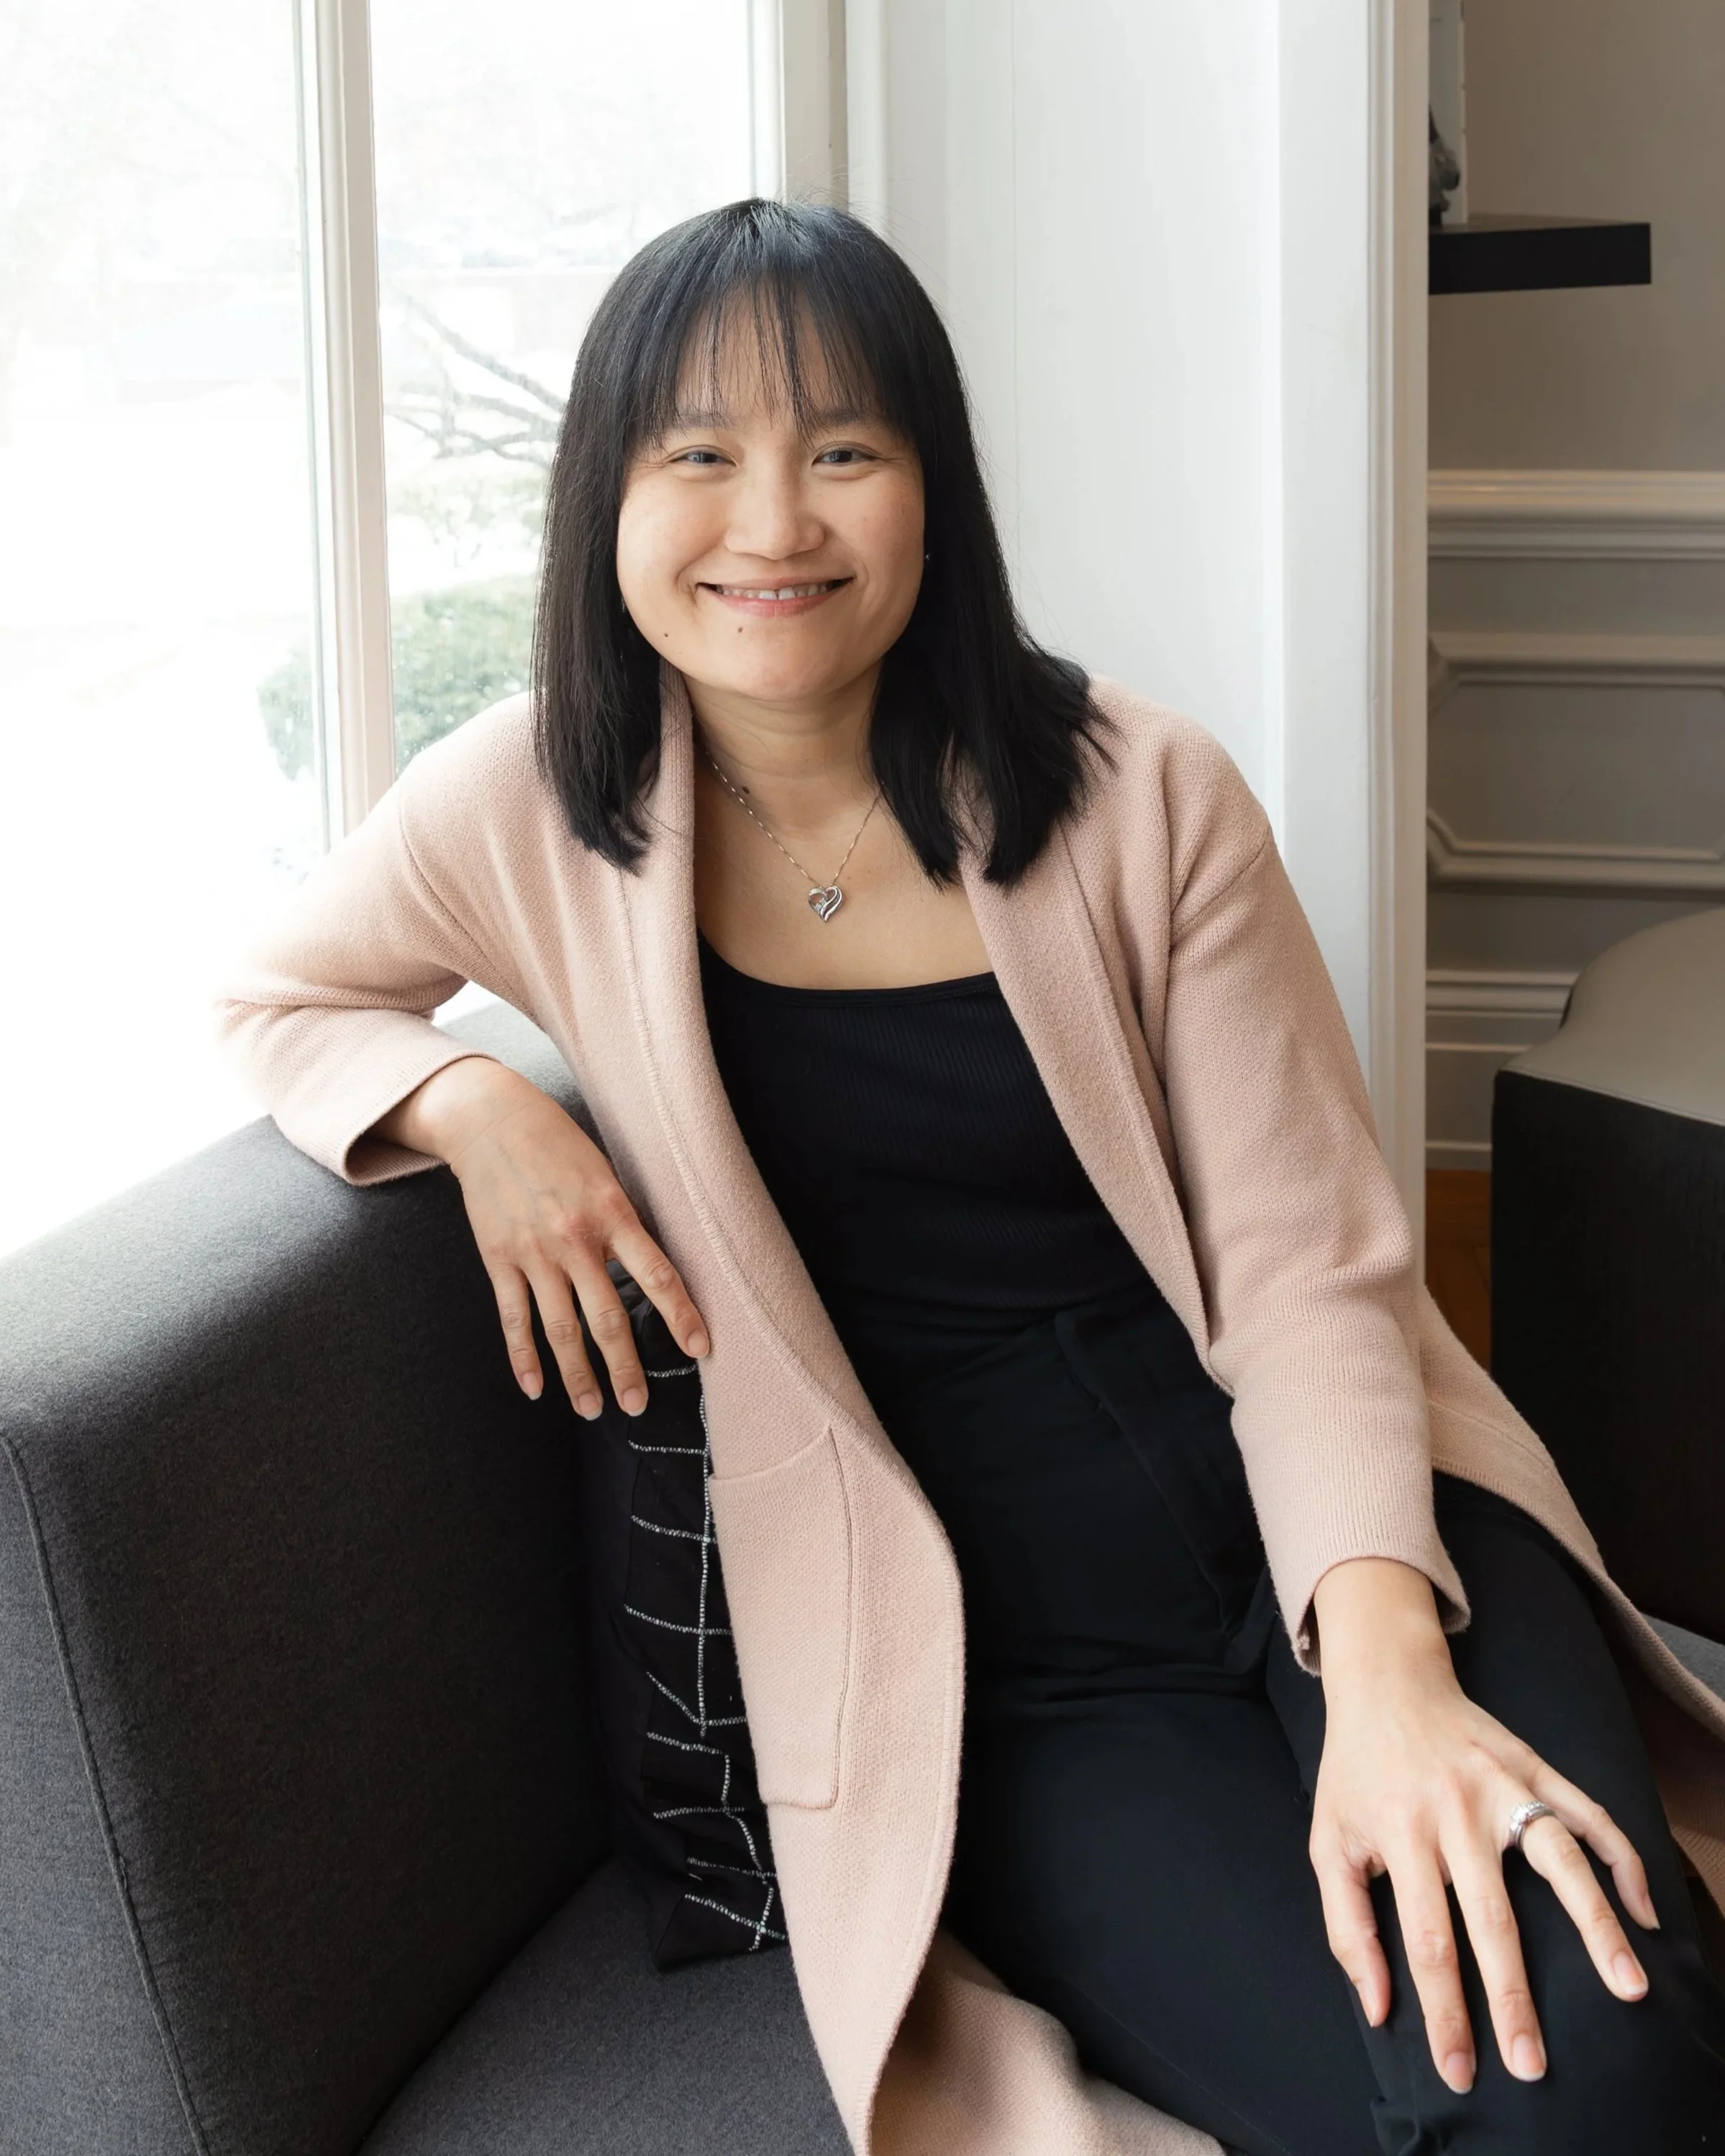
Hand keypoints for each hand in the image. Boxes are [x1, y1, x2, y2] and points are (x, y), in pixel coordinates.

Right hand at [374, 1058, 708, 1415]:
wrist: (491, 1119)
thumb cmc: (559, 1145)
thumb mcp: (606, 1174)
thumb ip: (625, 1223)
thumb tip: (650, 1272)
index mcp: (613, 1212)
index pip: (657, 1275)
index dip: (681, 1316)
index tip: (701, 1350)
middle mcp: (575, 1238)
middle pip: (607, 1318)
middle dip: (625, 1368)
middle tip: (638, 1404)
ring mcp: (533, 1252)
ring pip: (560, 1329)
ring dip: (578, 1376)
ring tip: (592, 1410)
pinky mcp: (498, 1258)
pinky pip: (514, 1319)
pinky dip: (524, 1358)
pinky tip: (536, 1389)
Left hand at [1309, 1557, 1658, 2094]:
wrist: (1385, 1680)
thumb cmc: (1354, 1774)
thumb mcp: (1327, 1841)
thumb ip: (1345, 1926)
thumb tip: (1376, 2009)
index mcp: (1400, 1834)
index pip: (1426, 1941)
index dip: (1444, 2012)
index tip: (1461, 2070)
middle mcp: (1454, 1811)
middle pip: (1492, 1918)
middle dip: (1514, 1999)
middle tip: (1533, 2065)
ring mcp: (1502, 1786)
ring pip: (1560, 1862)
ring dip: (1597, 1927)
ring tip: (1629, 1988)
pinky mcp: (1535, 1766)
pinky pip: (1590, 1815)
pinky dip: (1623, 1860)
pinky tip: (1644, 1911)